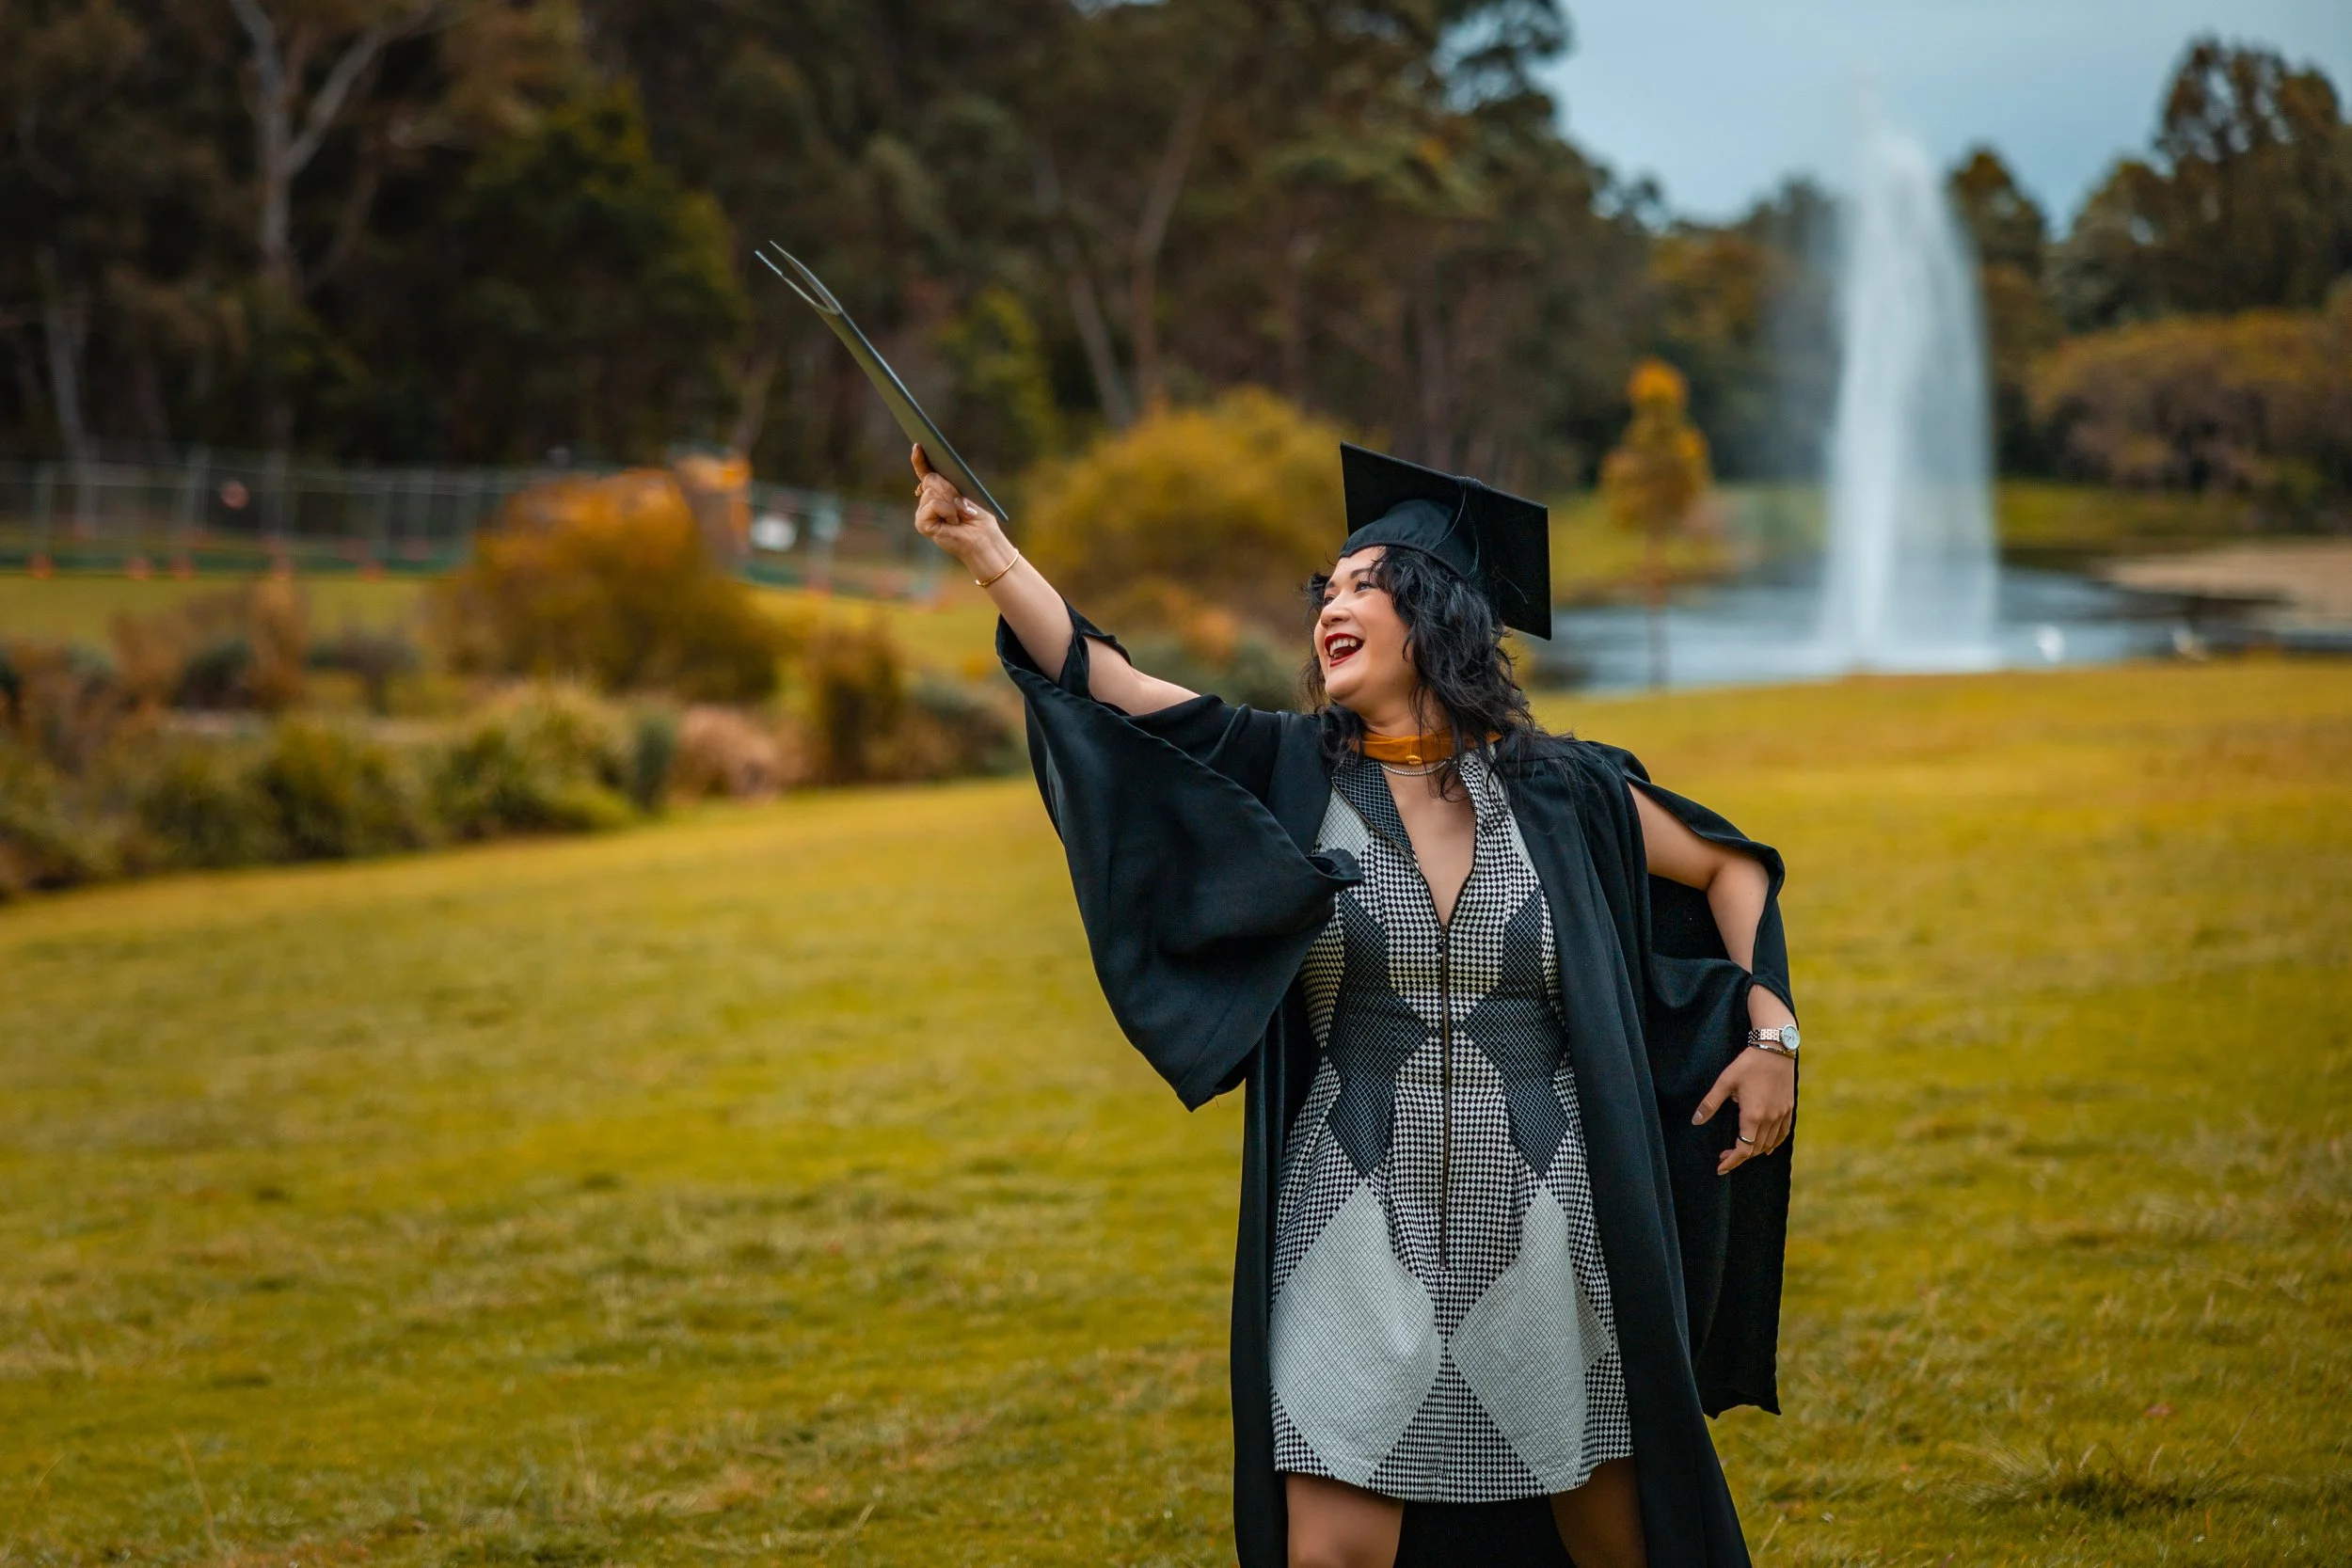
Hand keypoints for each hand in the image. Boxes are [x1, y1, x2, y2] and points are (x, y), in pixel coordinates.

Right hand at [911, 446, 1013, 578]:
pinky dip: (947, 511)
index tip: (918, 445)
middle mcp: (927, 501)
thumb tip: (928, 479)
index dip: (920, 459)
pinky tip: (953, 522)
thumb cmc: (977, 519)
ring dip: (951, 502)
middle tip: (962, 503)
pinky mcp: (922, 523)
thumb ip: (947, 485)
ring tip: (960, 516)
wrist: (983, 539)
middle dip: (949, 488)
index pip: (925, 472)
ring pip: (932, 491)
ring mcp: (923, 512)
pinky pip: (933, 504)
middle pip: (931, 479)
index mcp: (939, 492)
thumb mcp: (964, 494)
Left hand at [1693, 1047, 1794, 1174]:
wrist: (1776, 1049)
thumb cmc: (1748, 1064)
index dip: (1732, 1161)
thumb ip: (1710, 1103)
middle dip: (1739, 1156)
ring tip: (1740, 1151)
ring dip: (1754, 1151)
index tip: (1721, 1167)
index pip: (1743, 1148)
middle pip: (1755, 1149)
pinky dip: (1773, 1144)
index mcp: (1753, 1115)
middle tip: (1724, 1157)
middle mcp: (1770, 1119)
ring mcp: (1781, 1115)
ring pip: (1769, 1143)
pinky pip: (1782, 1134)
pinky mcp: (1789, 1109)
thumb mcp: (1725, 1082)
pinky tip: (1767, 1148)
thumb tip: (1696, 1121)